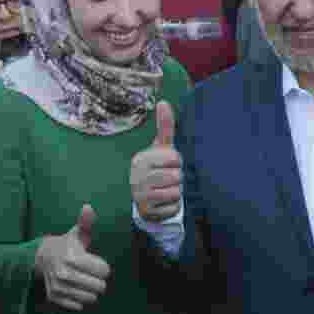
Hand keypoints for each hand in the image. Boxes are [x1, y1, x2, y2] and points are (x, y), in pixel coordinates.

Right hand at [34, 204, 110, 310]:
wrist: (43, 257)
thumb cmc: (67, 244)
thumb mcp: (78, 232)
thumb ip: (86, 222)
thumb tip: (88, 207)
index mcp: (73, 258)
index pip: (105, 271)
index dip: (104, 267)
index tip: (96, 263)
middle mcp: (64, 274)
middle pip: (100, 287)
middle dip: (99, 280)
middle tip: (91, 273)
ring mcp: (59, 287)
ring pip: (91, 298)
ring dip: (91, 291)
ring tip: (84, 280)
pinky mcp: (55, 297)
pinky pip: (79, 306)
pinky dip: (80, 299)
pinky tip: (75, 288)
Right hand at [130, 101, 182, 222]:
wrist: (145, 198)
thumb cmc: (157, 168)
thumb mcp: (160, 148)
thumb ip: (165, 127)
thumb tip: (163, 102)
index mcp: (140, 159)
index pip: (175, 158)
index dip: (177, 162)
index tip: (168, 164)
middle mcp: (136, 177)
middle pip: (177, 176)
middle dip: (178, 178)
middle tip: (168, 179)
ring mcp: (140, 196)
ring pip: (176, 192)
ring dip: (177, 192)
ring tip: (166, 189)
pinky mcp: (147, 212)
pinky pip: (173, 207)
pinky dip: (173, 206)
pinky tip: (164, 202)